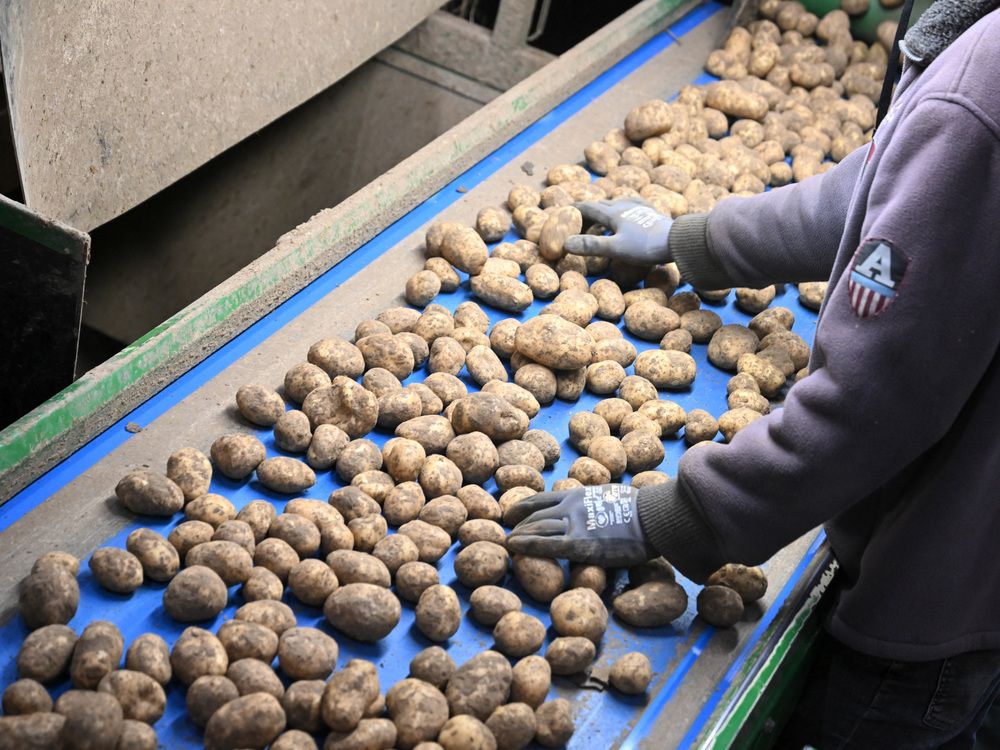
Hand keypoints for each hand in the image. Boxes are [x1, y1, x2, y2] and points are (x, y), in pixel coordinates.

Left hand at [506, 484, 657, 567]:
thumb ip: (595, 503)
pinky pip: (546, 544)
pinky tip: (513, 546)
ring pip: (536, 528)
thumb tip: (596, 509)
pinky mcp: (580, 544)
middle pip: (535, 516)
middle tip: (508, 534)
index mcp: (578, 495)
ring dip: (519, 536)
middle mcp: (570, 506)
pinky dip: (526, 544)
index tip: (511, 513)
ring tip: (508, 544)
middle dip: (519, 525)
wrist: (652, 516)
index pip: (542, 499)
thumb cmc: (641, 509)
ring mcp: (574, 524)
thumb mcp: (610, 497)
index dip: (523, 507)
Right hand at [563, 198, 672, 265]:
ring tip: (600, 217)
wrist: (678, 240)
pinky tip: (628, 213)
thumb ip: (591, 245)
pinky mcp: (651, 213)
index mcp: (613, 213)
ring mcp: (639, 208)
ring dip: (604, 210)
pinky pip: (632, 207)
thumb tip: (565, 243)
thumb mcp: (615, 248)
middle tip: (578, 219)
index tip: (564, 211)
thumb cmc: (646, 246)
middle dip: (588, 210)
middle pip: (601, 204)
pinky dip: (622, 210)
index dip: (575, 209)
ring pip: (617, 204)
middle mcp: (624, 206)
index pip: (589, 207)